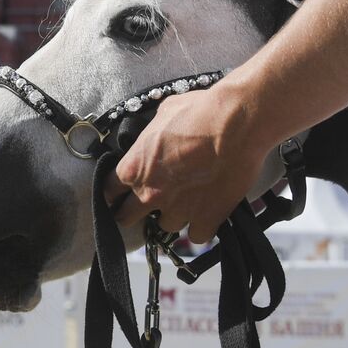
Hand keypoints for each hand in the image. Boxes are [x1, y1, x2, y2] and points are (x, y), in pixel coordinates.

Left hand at [102, 82, 274, 243]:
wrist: (238, 123)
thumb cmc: (200, 111)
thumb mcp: (164, 114)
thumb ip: (153, 134)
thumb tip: (156, 135)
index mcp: (134, 168)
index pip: (109, 190)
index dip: (115, 192)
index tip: (120, 193)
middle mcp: (150, 194)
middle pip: (127, 217)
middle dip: (134, 212)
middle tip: (148, 203)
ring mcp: (178, 210)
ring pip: (166, 226)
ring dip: (174, 215)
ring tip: (188, 200)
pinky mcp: (206, 219)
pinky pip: (197, 236)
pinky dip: (201, 227)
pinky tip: (207, 214)